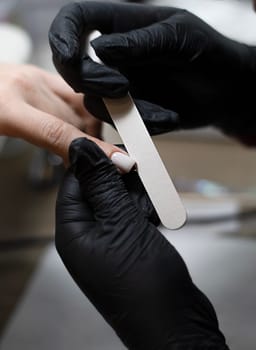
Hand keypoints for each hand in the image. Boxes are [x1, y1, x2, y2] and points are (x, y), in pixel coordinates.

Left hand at [0, 63, 127, 164]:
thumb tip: (67, 164)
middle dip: (90, 147)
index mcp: (6, 106)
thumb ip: (36, 148)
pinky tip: (79, 127)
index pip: (61, 133)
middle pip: (75, 122)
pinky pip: (74, 94)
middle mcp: (26, 86)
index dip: (94, 151)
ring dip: (89, 131)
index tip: (118, 163)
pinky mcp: (39, 73)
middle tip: (95, 167)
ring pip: (81, 107)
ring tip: (83, 150)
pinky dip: (83, 114)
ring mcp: (35, 76)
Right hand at [49, 2, 255, 140]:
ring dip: (125, 109)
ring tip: (164, 110)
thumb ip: (142, 42)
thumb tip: (100, 49)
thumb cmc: (207, 53)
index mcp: (120, 25)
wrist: (225, 91)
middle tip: (121, 87)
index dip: (62, 34)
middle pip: (74, 67)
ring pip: (94, 102)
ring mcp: (118, 86)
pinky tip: (170, 118)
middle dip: (90, 80)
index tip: (69, 54)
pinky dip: (144, 124)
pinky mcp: (129, 112)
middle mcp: (113, 57)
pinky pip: (121, 123)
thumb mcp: (180, 37)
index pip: (75, 19)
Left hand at [55, 137, 228, 348]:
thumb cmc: (144, 284)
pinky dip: (146, 209)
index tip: (120, 151)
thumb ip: (101, 185)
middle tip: (144, 174)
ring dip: (138, 194)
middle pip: (98, 189)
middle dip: (122, 179)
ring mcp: (109, 241)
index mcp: (73, 231)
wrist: (176, 325)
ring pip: (119, 200)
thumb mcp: (121, 224)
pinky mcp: (129, 244)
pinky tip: (157, 214)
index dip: (95, 162)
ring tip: (154, 201)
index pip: (74, 182)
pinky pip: (132, 215)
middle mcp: (87, 235)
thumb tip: (79, 149)